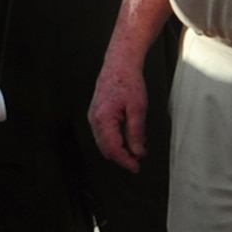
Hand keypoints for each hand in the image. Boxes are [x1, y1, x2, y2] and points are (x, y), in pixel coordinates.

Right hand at [88, 56, 148, 171]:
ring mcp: (93, 117)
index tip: (136, 167)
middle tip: (138, 160)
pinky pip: (104, 133)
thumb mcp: (138, 109)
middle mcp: (94, 120)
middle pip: (106, 149)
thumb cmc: (128, 81)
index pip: (113, 149)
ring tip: (137, 148)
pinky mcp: (96, 114)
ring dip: (119, 149)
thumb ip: (136, 132)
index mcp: (103, 119)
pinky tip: (129, 137)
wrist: (119, 64)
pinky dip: (115, 140)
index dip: (125, 161)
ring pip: (104, 142)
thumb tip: (136, 151)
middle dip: (122, 157)